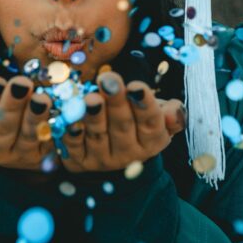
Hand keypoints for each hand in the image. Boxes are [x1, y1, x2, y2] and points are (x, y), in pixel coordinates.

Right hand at [0, 75, 52, 170]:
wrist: (14, 136)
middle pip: (1, 127)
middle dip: (11, 105)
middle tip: (21, 84)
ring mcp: (18, 155)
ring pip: (26, 136)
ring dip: (35, 117)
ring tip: (41, 99)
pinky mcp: (41, 156)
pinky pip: (48, 140)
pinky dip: (54, 126)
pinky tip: (58, 110)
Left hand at [59, 72, 185, 172]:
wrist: (112, 151)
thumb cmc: (138, 122)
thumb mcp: (158, 116)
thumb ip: (171, 113)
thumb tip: (173, 112)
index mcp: (152, 141)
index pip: (150, 122)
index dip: (143, 105)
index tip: (136, 86)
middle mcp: (129, 154)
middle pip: (122, 126)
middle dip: (116, 102)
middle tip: (109, 81)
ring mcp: (103, 159)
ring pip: (98, 135)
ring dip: (94, 116)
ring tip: (90, 98)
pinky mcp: (79, 161)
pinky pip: (74, 146)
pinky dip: (72, 133)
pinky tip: (69, 120)